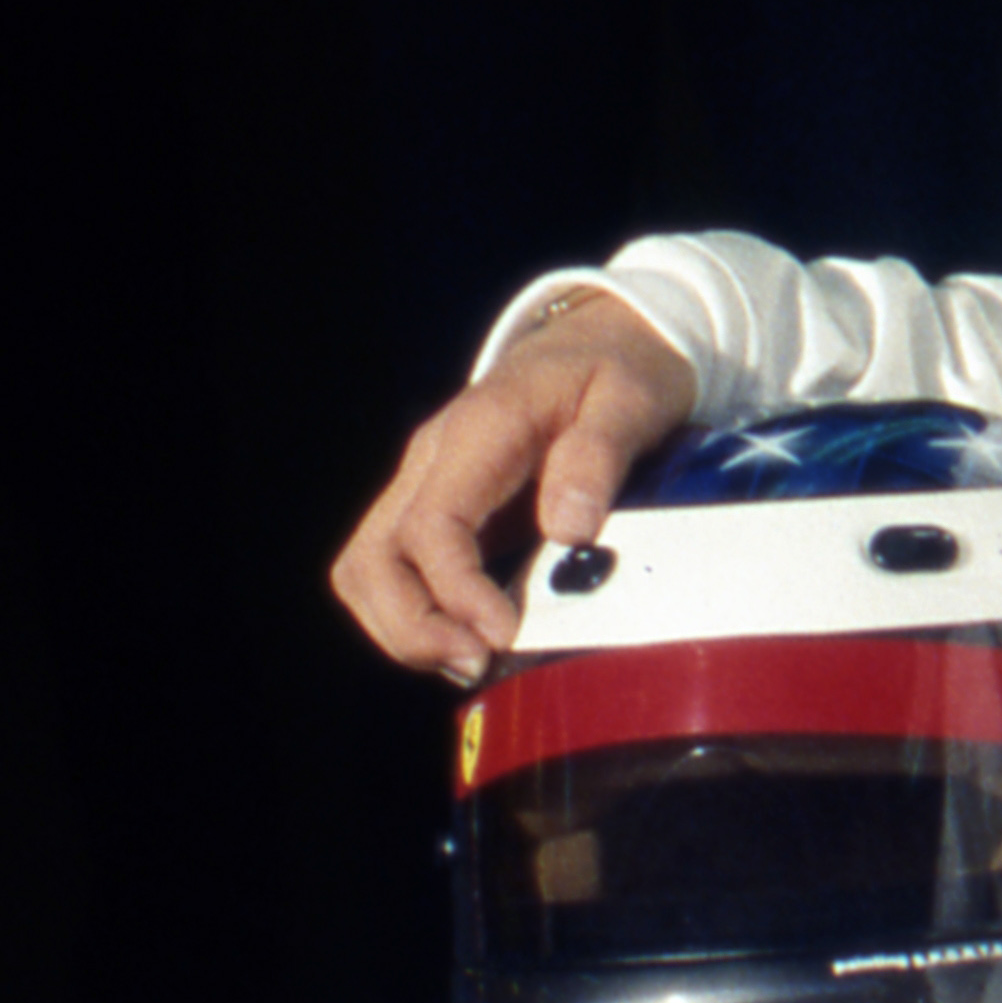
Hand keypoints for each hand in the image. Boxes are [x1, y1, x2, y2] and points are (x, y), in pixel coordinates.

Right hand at [329, 289, 698, 680]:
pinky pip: (397, 571)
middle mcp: (435, 463)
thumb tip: (571, 531)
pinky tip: (472, 639)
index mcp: (477, 432)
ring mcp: (429, 487)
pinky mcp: (443, 511)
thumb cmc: (623, 368)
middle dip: (411, 625)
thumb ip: (600, 456)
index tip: (502, 634)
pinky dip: (419, 615)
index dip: (456, 591)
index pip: (430, 526)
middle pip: (372, 558)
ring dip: (405, 628)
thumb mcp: (633, 398)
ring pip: (368, 570)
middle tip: (477, 664)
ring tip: (472, 662)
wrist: (605, 338)